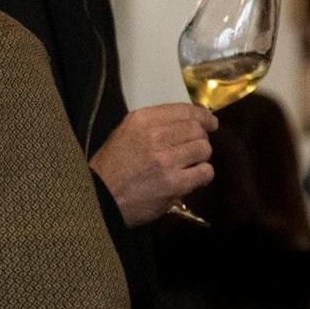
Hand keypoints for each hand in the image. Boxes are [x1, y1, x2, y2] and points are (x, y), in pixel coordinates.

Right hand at [89, 103, 217, 225]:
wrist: (99, 198)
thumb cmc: (111, 167)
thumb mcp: (124, 133)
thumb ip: (153, 124)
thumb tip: (190, 119)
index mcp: (141, 120)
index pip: (185, 111)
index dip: (203, 116)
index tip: (209, 122)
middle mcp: (154, 136)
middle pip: (197, 130)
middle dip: (200, 139)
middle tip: (194, 148)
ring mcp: (165, 160)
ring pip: (204, 149)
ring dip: (200, 158)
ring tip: (188, 164)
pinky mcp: (174, 183)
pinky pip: (204, 172)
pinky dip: (202, 175)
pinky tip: (191, 178)